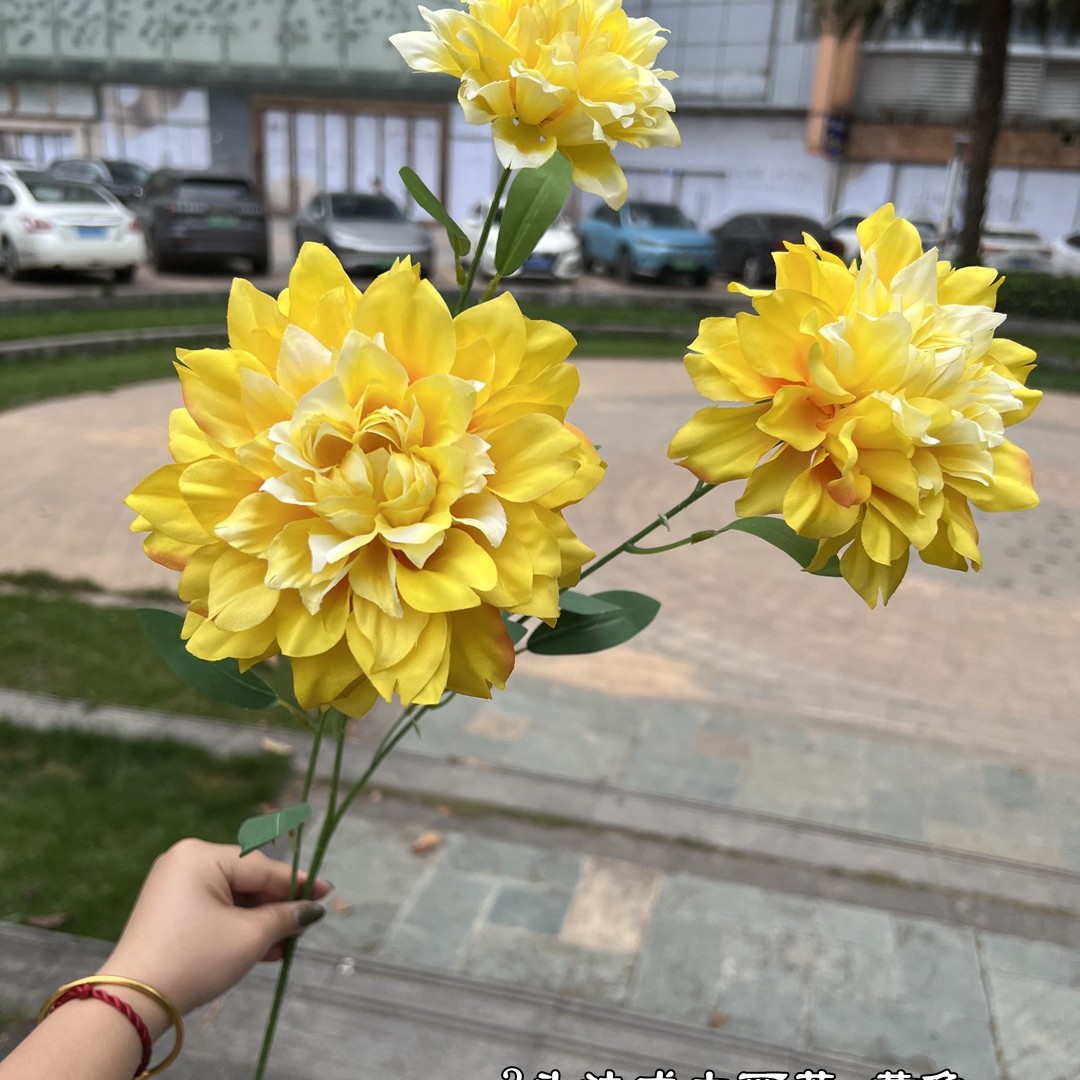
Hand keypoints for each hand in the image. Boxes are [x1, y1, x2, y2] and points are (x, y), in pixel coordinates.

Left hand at [99, 839, 328, 1022]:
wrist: (134, 1002)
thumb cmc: (196, 958)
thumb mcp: (249, 937)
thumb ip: (285, 917)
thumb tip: (311, 910)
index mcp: (202, 855)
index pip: (263, 867)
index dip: (299, 883)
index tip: (328, 892)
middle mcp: (185, 861)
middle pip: (247, 881)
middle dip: (276, 908)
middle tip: (305, 926)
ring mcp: (173, 886)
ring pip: (232, 899)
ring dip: (259, 922)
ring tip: (286, 945)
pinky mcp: (168, 911)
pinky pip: (214, 910)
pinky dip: (237, 927)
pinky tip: (262, 948)